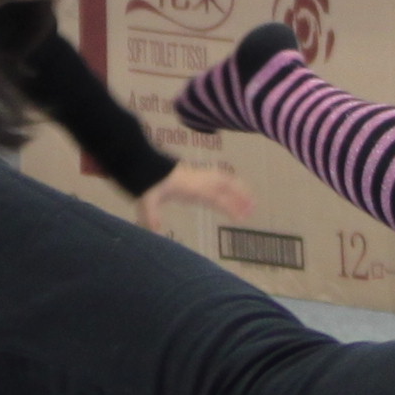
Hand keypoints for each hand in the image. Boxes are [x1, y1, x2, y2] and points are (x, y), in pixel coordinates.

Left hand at [142, 162, 257, 232]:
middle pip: (226, 184)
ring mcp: (198, 175)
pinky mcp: (195, 174)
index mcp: (191, 187)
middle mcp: (198, 180)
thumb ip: (151, 216)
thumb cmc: (146, 183)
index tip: (242, 218)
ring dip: (238, 188)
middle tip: (253, 209)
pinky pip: (218, 177)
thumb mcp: (146, 200)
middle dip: (241, 195)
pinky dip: (229, 184)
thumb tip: (155, 232)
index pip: (216, 198)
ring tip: (249, 201)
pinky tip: (231, 193)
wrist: (141, 162)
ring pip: (224, 178)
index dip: (231, 207)